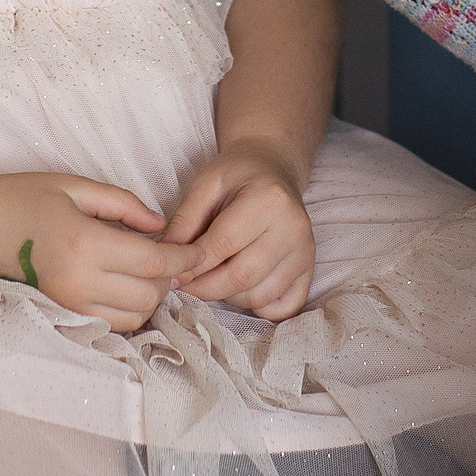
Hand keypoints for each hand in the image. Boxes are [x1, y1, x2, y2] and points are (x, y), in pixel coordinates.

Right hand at [0, 171, 204, 331]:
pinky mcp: (60, 316)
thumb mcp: (76, 186)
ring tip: (147, 271)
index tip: (199, 250)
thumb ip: (123, 204)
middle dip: (169, 277)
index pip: (152, 262)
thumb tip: (161, 226)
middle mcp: (77, 282)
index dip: (183, 258)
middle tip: (169, 254)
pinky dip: (128, 310)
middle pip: (149, 294)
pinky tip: (125, 286)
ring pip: (134, 317)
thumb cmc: (23, 197)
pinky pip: (110, 324)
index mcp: (84, 243)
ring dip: (150, 297)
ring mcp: (67, 305)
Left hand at [163, 139, 315, 320]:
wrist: (272, 168)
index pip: (222, 245)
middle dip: (205, 288)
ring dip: (228, 297)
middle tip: (184, 285)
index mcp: (268, 200)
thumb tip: (166, 257)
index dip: (192, 265)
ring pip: (259, 295)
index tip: (171, 274)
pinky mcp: (309, 268)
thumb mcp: (204, 185)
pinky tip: (241, 290)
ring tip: (210, 280)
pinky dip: (258, 307)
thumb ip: (184, 220)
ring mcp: (305, 251)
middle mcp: (293, 228)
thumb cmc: (236, 175)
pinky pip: (283, 306)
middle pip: (242, 276)